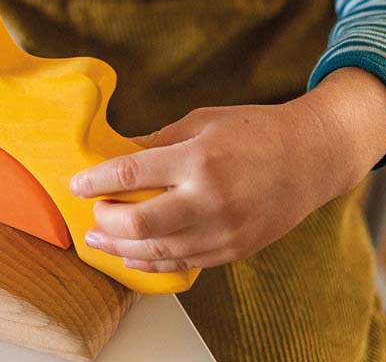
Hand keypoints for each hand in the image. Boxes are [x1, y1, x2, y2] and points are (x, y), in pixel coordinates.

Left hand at [68, 100, 349, 272]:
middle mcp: (209, 199)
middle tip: (90, 212)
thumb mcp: (200, 121)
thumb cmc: (253, 130)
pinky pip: (182, 264)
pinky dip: (151, 263)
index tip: (75, 184)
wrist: (310, 157)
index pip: (130, 174)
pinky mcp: (234, 250)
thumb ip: (156, 142)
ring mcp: (224, 231)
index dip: (95, 182)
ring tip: (97, 240)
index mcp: (198, 159)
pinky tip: (131, 256)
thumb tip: (114, 155)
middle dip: (104, 221)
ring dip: (120, 249)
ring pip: (157, 252)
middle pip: (139, 223)